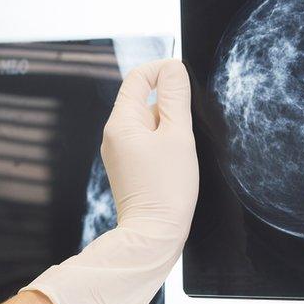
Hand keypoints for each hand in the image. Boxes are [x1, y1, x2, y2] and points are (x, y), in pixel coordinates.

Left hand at [22, 60, 198, 303]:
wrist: (153, 235)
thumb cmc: (166, 189)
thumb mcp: (178, 135)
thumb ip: (175, 97)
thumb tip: (172, 68)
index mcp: (121, 122)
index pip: (138, 77)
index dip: (163, 70)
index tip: (185, 77)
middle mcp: (114, 135)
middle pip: (144, 99)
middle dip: (170, 104)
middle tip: (189, 127)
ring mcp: (120, 152)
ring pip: (149, 122)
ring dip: (170, 127)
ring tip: (182, 150)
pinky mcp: (129, 168)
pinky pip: (147, 142)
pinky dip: (165, 143)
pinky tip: (176, 162)